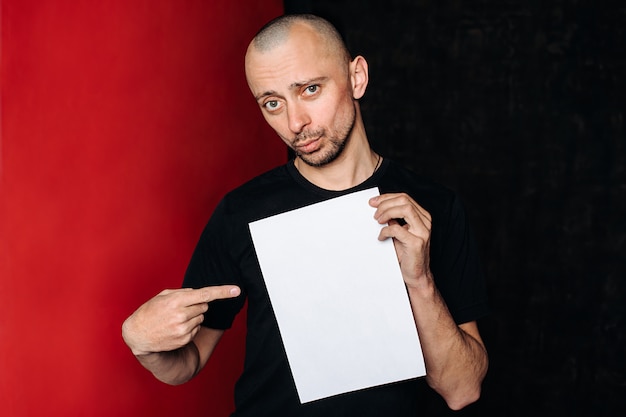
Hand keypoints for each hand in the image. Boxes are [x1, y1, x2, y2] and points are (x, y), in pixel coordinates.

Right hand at [122, 285, 239, 355]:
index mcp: (176, 301)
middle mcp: (181, 315)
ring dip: (193, 316)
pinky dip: (190, 327)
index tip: (237, 290)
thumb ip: (183, 292)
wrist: (137, 334)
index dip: (223, 291)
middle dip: (196, 305)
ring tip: (175, 319)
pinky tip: (175, 328)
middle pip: (204, 306)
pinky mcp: (184, 339)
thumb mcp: (163, 296)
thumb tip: (200, 294)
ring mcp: (183, 329)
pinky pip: (196, 329)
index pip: (205, 294)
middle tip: (180, 308)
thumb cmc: (150, 312)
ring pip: (201, 318)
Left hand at [369, 193, 432, 287]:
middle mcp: (425, 222)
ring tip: (378, 221)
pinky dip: (385, 231)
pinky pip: (397, 229)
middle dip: (385, 203)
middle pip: (404, 200)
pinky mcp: (416, 243)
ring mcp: (422, 232)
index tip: (373, 202)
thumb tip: (379, 208)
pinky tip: (381, 238)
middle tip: (374, 213)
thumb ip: (394, 220)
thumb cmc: (407, 254)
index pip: (404, 198)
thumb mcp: (400, 233)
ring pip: (405, 209)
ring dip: (387, 212)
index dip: (386, 197)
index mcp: (422, 217)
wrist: (416, 275)